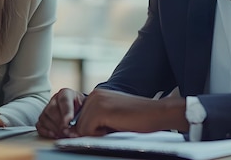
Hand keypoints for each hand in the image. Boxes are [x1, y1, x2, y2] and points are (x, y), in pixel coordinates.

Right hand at [36, 88, 84, 138]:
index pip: (64, 100)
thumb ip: (81, 115)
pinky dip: (46, 132)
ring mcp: (46, 108)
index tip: (69, 121)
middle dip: (60, 123)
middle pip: (51, 110)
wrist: (77, 109)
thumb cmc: (81, 107)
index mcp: (66, 93)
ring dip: (54, 129)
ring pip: (44, 118)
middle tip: (68, 132)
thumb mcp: (85, 107)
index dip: (66, 112)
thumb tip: (77, 128)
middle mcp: (54, 99)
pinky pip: (39, 125)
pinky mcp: (42, 118)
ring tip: (64, 134)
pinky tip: (55, 135)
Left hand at [71, 89, 188, 136]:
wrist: (157, 113)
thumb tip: (73, 134)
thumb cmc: (137, 119)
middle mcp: (94, 95)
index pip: (80, 120)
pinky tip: (116, 125)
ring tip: (116, 124)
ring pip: (81, 130)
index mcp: (96, 96)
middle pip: (78, 125)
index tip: (110, 126)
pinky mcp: (100, 110)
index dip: (92, 130)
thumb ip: (94, 122)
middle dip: (94, 132)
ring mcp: (96, 101)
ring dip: (98, 134)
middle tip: (116, 125)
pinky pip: (87, 132)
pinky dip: (101, 135)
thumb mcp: (111, 118)